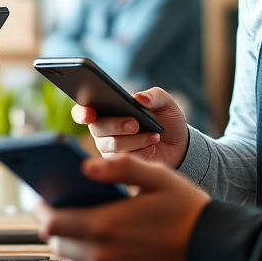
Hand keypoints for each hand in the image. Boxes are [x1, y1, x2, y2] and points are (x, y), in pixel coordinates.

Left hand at [33, 154, 209, 260]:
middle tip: (60, 207)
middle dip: (53, 224)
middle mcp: (102, 257)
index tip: (42, 197)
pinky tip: (94, 245)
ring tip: (77, 223)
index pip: (51, 222)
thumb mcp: (156, 176)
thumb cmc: (185, 210)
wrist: (211, 252)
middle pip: (55, 243)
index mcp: (105, 226)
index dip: (41, 208)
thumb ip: (118, 165)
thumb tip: (85, 166)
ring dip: (67, 243)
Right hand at [72, 87, 189, 168]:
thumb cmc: (167, 120)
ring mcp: (109, 148)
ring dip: (134, 140)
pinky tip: (152, 148)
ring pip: (112, 145)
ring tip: (154, 136)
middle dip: (116, 125)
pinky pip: (122, 160)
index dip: (82, 112)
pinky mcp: (119, 164)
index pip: (83, 111)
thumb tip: (138, 97)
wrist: (179, 145)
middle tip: (135, 124)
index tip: (90, 113)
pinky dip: (140, 152)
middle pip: (97, 128)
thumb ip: (154, 96)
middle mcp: (103, 129)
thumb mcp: (165, 103)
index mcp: (107, 109)